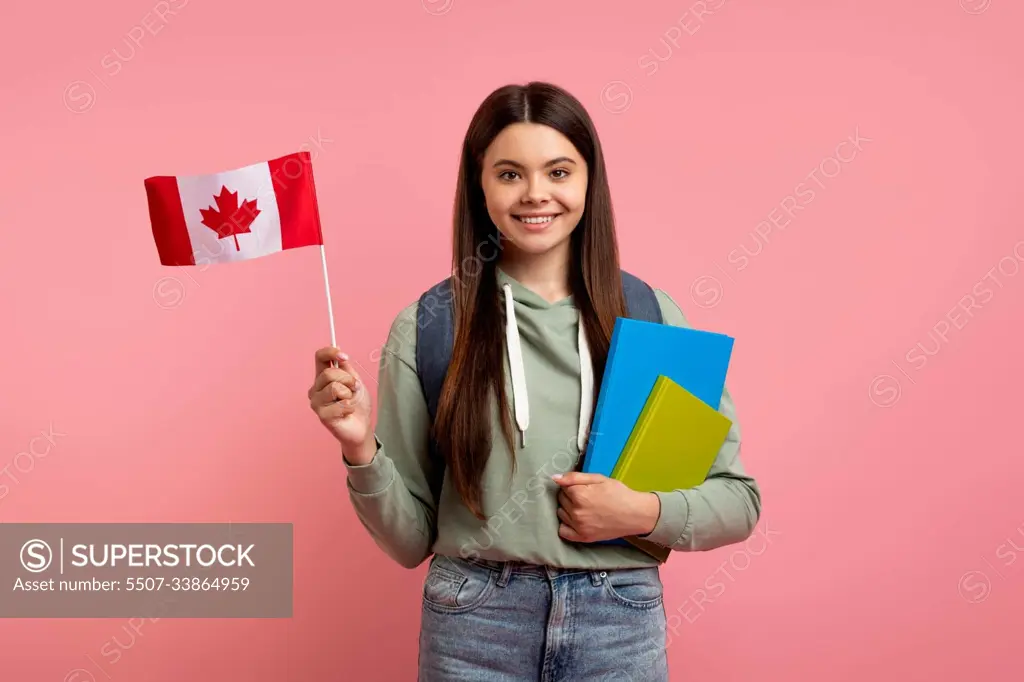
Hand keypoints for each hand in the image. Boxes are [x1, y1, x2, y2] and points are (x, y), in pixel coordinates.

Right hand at [309, 347, 373, 463]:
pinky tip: (348, 413)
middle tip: (354, 389)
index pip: (319, 358)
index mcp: (323, 377)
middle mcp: (316, 388)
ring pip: (333, 387)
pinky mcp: (322, 416)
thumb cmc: (357, 404)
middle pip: (328, 373)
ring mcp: (316, 403)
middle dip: (347, 379)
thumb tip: (338, 349)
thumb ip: (346, 368)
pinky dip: (349, 407)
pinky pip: (338, 404)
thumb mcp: (355, 381)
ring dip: (348, 394)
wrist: (362, 427)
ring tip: (350, 402)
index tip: (344, 356)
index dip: (331, 353)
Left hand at [552, 472, 660, 542]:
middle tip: (585, 496)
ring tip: (583, 507)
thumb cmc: (618, 493)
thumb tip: (554, 478)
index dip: (573, 486)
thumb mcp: (599, 478)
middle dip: (569, 496)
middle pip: (561, 500)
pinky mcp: (583, 537)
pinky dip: (566, 525)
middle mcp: (576, 511)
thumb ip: (574, 477)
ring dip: (567, 509)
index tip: (583, 487)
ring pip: (561, 513)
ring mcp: (579, 526)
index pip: (563, 487)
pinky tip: (575, 520)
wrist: (635, 514)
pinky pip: (563, 531)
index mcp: (579, 495)